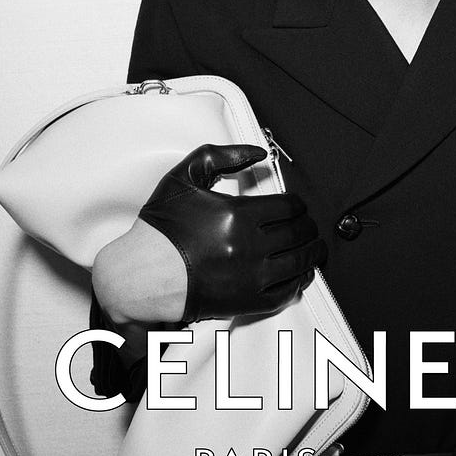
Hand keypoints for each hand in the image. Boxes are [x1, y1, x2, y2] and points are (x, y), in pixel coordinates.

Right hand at [139, 143, 325, 322]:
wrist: (141, 276)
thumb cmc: (161, 230)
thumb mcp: (185, 177)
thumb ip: (222, 156)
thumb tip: (257, 153)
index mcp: (238, 214)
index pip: (289, 207)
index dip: (299, 205)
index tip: (298, 207)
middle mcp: (249, 246)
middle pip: (299, 234)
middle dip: (308, 227)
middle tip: (309, 225)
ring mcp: (251, 277)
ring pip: (299, 262)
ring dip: (312, 253)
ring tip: (314, 248)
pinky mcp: (248, 301)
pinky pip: (287, 292)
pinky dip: (299, 281)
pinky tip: (300, 274)